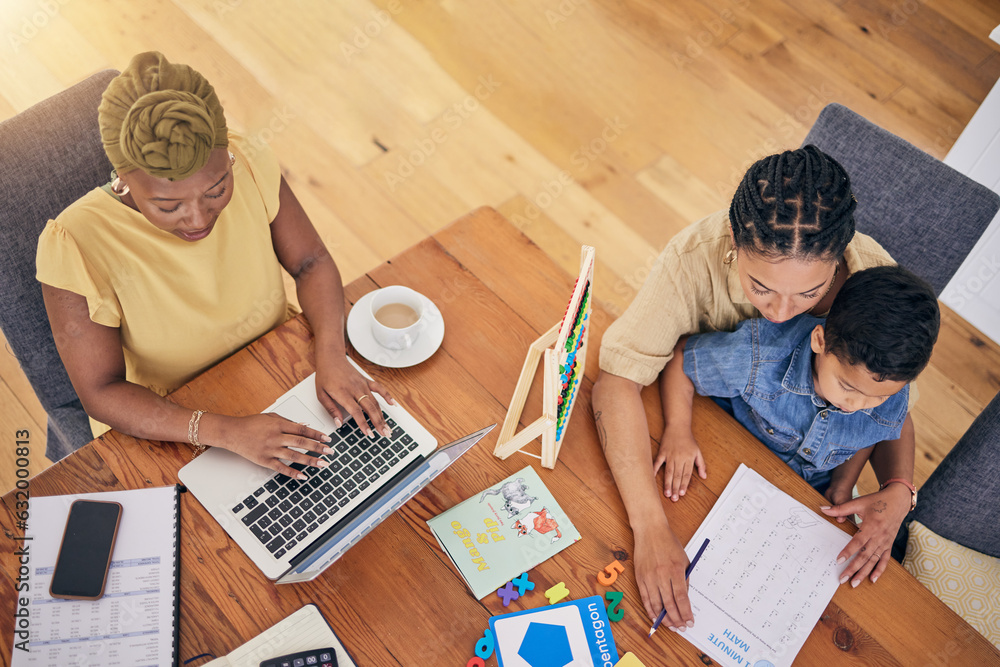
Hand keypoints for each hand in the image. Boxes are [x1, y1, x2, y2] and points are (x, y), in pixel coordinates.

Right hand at [202, 413, 333, 478]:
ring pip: (294, 456)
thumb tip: (305, 426)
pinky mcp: (264, 460)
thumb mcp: (271, 417)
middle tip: (330, 451)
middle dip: (318, 447)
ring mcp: (270, 450)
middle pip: (301, 443)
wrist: (232, 432)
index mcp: (279, 425)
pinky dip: (293, 473)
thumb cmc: (252, 424)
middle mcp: (276, 437)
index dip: (316, 434)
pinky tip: (303, 476)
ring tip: (323, 463)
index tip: (328, 438)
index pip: (302, 430)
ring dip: (310, 460)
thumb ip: (289, 422)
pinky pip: (281, 468)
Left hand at [315, 356, 394, 437]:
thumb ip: (331, 410)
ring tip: (387, 427)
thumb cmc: (325, 376)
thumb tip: (338, 423)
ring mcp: (362, 384)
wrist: (331, 358)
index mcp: (343, 393)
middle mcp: (355, 389)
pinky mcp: (366, 381)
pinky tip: (393, 405)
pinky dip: (387, 396)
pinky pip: (379, 389)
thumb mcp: (321, 394)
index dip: (363, 423)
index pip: (356, 411)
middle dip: (378, 422)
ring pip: (376, 402)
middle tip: (384, 434)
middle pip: (370, 408)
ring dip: (382, 415)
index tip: (368, 433)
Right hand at [634, 525, 693, 629]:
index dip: (686, 612)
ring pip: (656, 604)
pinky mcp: (640, 577)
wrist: (650, 530)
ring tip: (671, 626)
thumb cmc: (669, 543)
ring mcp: (649, 577)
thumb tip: (684, 599)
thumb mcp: (684, 560)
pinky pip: (645, 598)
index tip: (690, 621)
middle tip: (682, 627)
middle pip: (669, 604)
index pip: (681, 598)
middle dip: (677, 619)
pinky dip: (650, 610)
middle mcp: (661, 575)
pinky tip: (655, 617)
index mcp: (675, 570)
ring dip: (663, 618)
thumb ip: (684, 579)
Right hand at [653, 428, 706, 501]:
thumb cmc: (688, 440)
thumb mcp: (698, 451)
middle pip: (677, 475)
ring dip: (668, 483)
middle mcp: (679, 458)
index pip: (686, 474)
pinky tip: (653, 478)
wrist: (678, 426)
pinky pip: (657, 462)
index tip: (682, 494)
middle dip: (675, 488)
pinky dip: (655, 470)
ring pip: (669, 472)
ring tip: (667, 493)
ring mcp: (670, 455)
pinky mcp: (662, 452)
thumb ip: (701, 464)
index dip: (684, 485)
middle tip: (673, 498)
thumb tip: (704, 476)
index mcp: (688, 458)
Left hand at [820, 483, 911, 585]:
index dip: (848, 551)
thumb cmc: (877, 500)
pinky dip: (879, 570)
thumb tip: (823, 508)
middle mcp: (879, 536)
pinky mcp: (889, 544)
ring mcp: (885, 542)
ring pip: (874, 560)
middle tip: (842, 579)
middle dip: (853, 569)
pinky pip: (885, 560)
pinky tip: (873, 579)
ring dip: (864, 573)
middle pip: (865, 555)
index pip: (858, 542)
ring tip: (854, 583)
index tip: (838, 560)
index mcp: (872, 526)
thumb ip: (840, 508)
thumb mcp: (858, 502)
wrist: (898, 500)